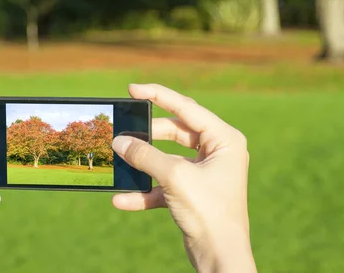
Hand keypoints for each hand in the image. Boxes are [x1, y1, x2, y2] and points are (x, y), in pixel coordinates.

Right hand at [111, 84, 255, 272]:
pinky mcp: (192, 191)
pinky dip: (145, 190)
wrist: (220, 257)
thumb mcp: (174, 177)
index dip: (158, 95)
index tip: (133, 89)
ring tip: (121, 160)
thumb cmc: (210, 212)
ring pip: (167, 157)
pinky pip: (164, 184)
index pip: (186, 108)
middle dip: (148, 135)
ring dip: (144, 163)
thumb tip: (119, 142)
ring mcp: (204, 172)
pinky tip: (123, 199)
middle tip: (124, 131)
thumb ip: (145, 156)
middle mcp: (217, 151)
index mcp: (224, 139)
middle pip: (175, 131)